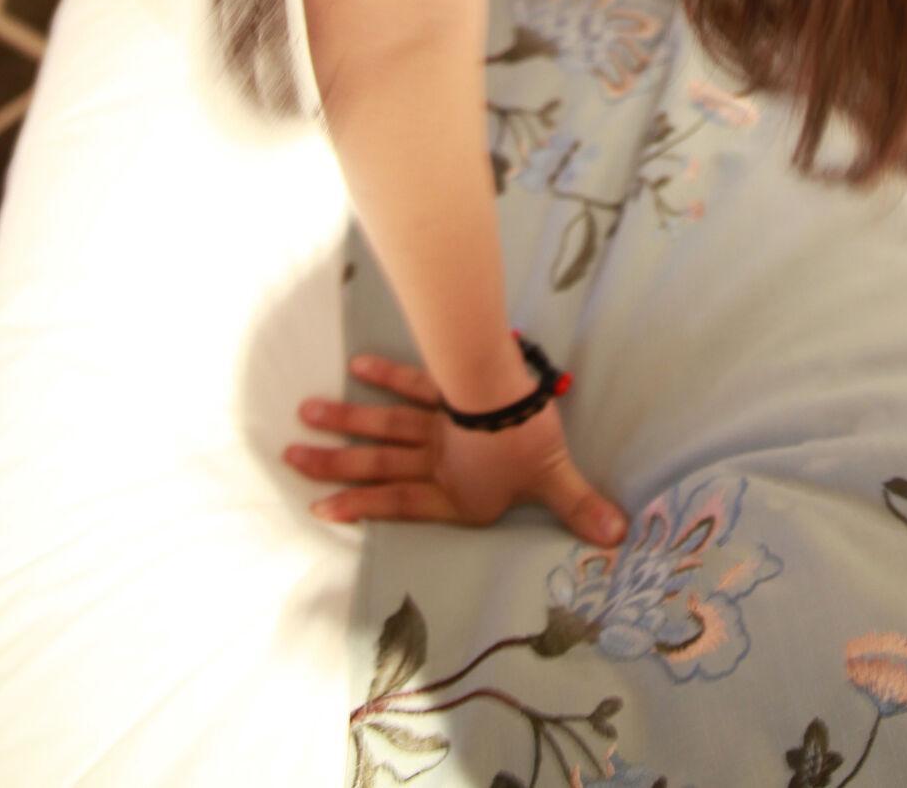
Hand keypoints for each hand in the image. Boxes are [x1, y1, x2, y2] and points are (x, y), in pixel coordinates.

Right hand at [284, 347, 629, 545]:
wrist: (514, 393)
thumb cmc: (528, 440)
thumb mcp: (553, 479)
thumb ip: (578, 507)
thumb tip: (616, 538)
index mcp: (456, 492)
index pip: (400, 504)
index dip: (362, 508)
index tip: (320, 507)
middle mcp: (436, 460)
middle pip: (376, 464)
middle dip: (334, 464)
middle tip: (290, 457)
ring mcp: (436, 424)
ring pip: (380, 426)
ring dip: (343, 421)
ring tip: (303, 417)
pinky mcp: (444, 389)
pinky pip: (410, 382)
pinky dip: (384, 374)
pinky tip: (358, 367)